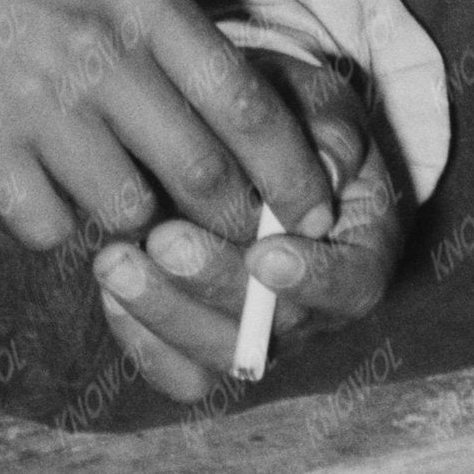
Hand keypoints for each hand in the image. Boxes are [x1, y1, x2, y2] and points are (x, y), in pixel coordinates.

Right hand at [0, 0, 329, 258]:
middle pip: (204, 175)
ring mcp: (36, 103)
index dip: (294, 172)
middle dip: (236, 222)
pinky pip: (46, 226)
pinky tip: (55, 202)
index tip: (314, 207)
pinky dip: (61, 229)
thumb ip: (172, 18)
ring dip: (142, 227)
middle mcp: (100, 54)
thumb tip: (240, 89)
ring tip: (135, 213)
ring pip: (129, 212)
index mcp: (142, 0)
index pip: (248, 105)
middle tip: (241, 237)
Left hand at [90, 54, 409, 405]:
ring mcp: (260, 335)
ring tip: (114, 259)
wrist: (234, 139)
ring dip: (163, 312)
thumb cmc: (283, 117)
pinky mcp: (206, 346)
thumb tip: (329, 163)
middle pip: (275, 328)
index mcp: (361, 250)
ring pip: (219, 356)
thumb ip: (328, 126)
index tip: (267, 254)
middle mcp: (315, 308)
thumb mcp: (316, 101)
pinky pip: (179, 372)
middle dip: (215, 284)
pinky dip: (142, 339)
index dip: (314, 279)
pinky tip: (111, 290)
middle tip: (165, 239)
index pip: (352, 284)